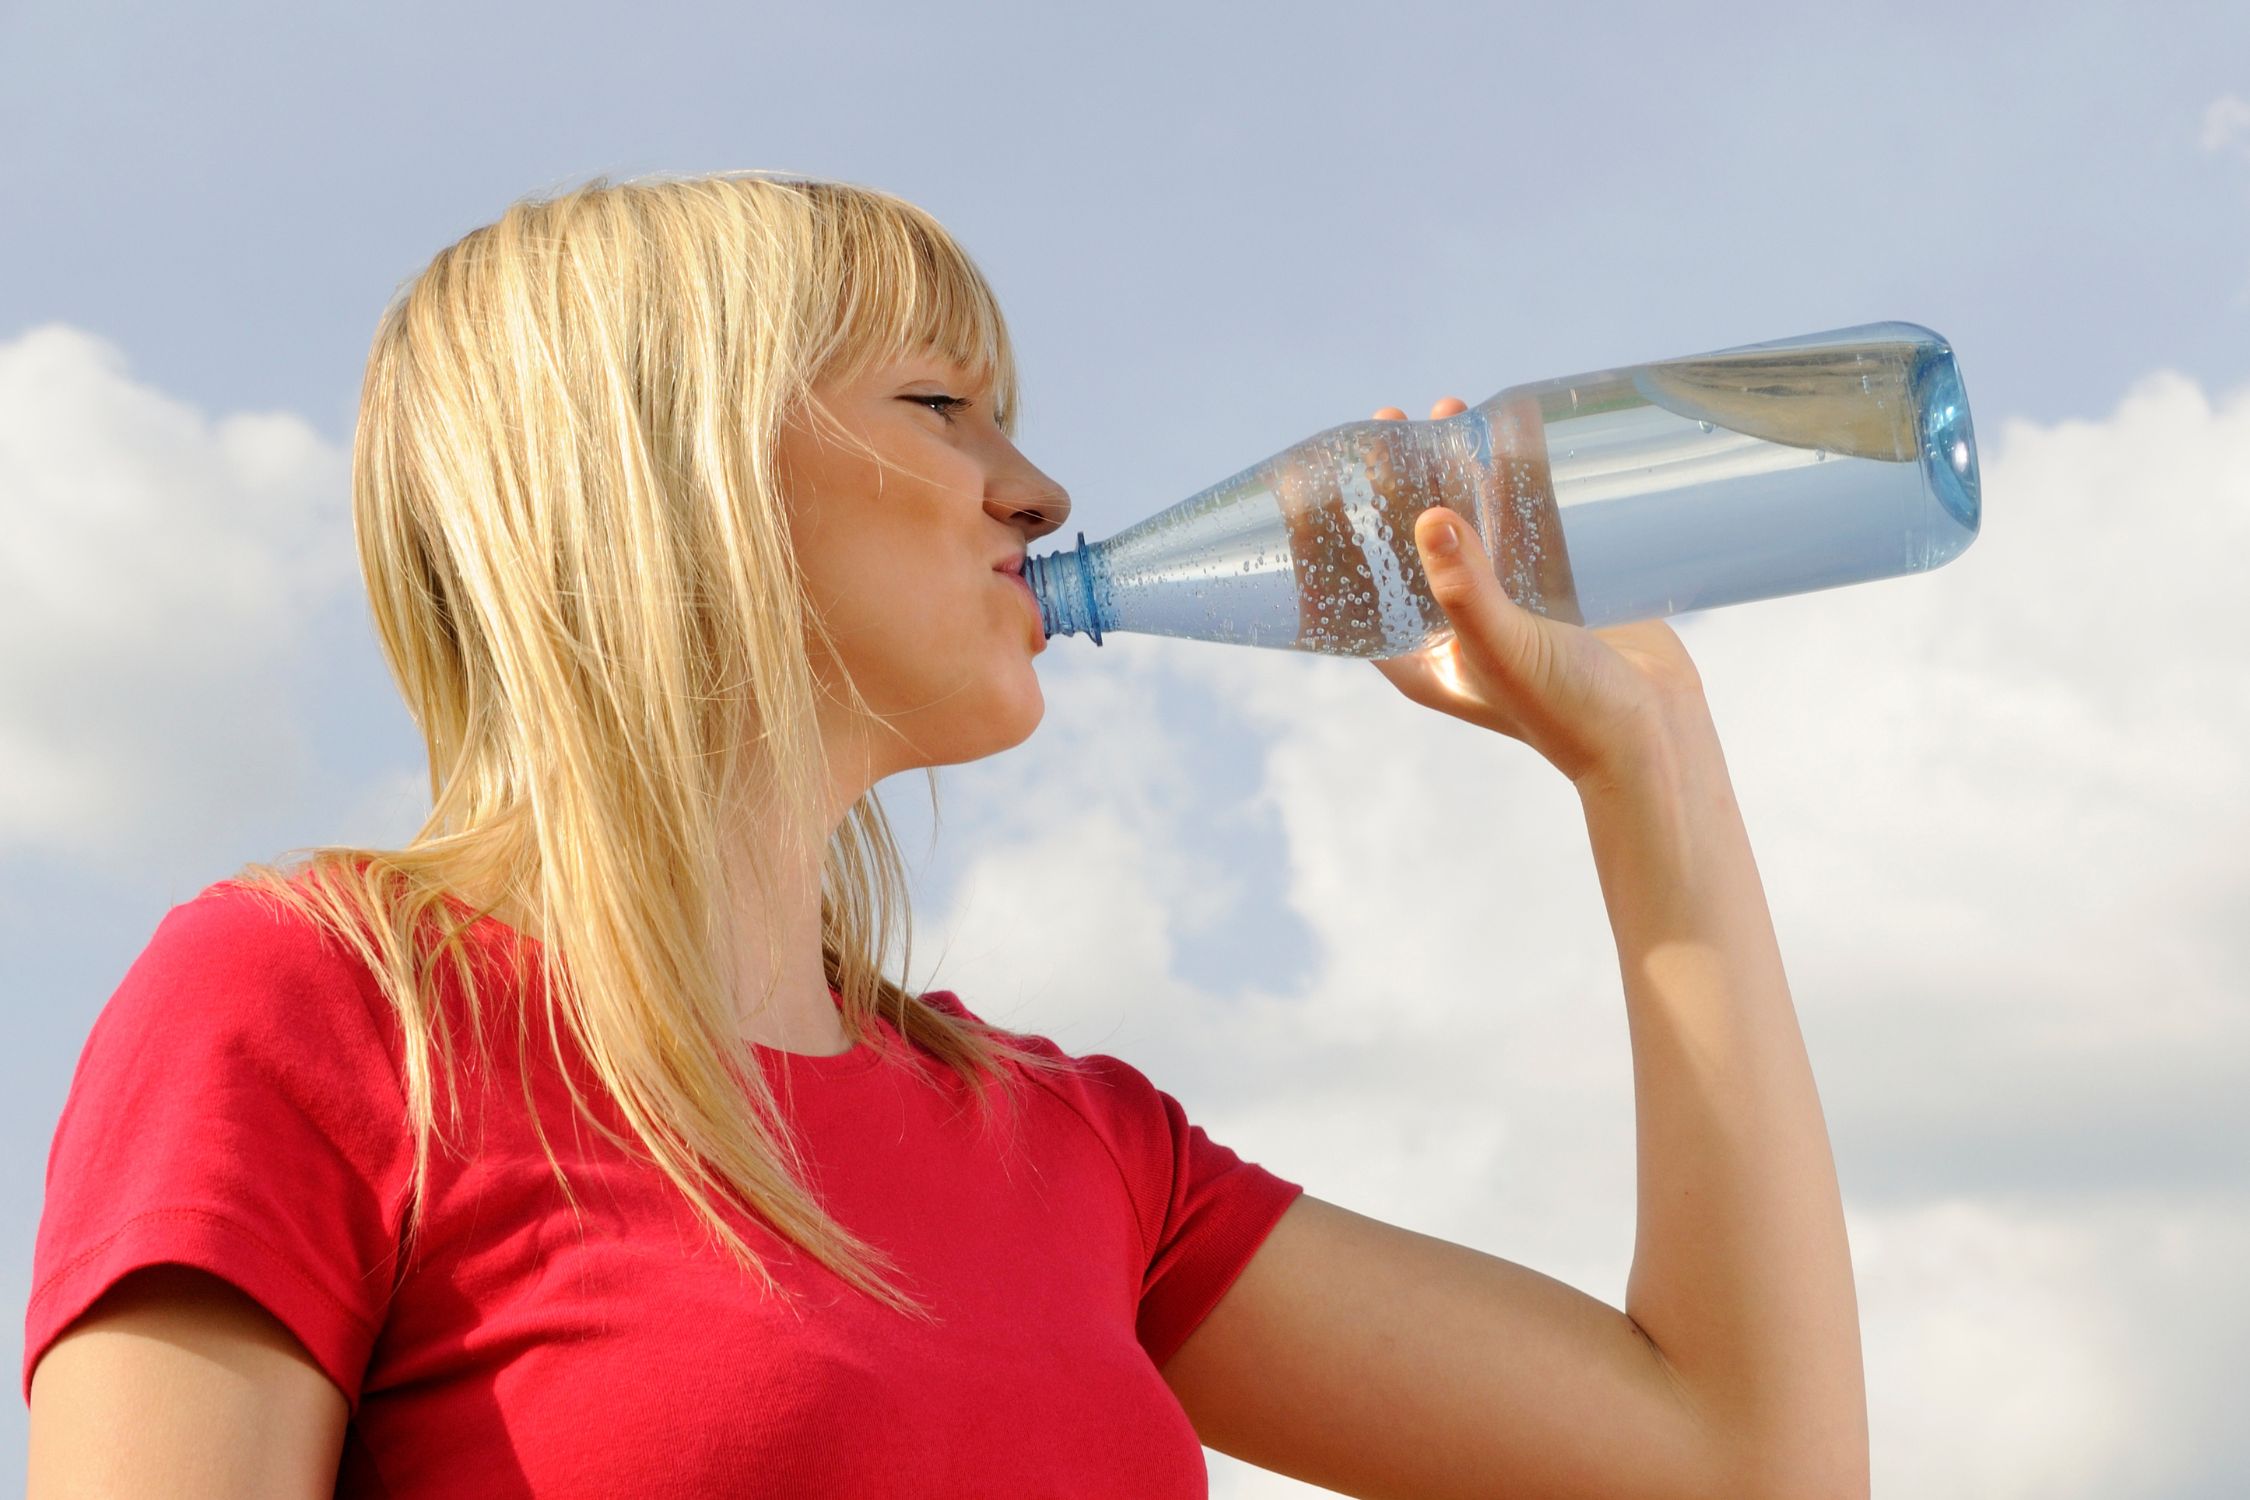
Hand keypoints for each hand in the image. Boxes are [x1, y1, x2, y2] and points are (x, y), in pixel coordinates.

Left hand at [1367, 397, 1710, 791]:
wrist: (1657, 736)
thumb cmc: (1569, 713)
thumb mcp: (1503, 649)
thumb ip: (1465, 587)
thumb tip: (1429, 518)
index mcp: (1424, 659)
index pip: (1361, 592)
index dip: (1340, 538)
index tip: (1332, 478)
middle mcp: (1459, 630)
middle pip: (1413, 548)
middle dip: (1400, 487)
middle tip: (1392, 425)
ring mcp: (1510, 607)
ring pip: (1472, 527)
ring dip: (1458, 473)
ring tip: (1449, 411)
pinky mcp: (1558, 589)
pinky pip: (1527, 525)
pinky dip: (1516, 484)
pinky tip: (1513, 436)